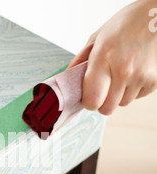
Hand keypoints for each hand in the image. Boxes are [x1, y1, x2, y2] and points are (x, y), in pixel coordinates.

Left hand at [68, 0, 156, 114]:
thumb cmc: (128, 24)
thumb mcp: (98, 37)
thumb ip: (80, 61)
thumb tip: (66, 79)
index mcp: (104, 57)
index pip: (92, 100)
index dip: (88, 102)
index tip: (89, 95)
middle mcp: (123, 70)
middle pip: (106, 109)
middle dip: (102, 102)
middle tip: (103, 87)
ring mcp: (141, 77)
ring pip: (121, 104)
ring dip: (118, 95)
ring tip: (121, 74)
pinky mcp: (154, 81)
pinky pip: (136, 98)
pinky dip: (133, 90)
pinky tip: (134, 73)